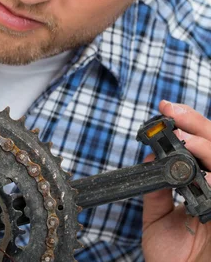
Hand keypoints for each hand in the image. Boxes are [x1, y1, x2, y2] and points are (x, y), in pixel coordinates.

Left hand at [142, 100, 210, 261]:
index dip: (189, 125)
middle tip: (174, 114)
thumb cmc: (174, 256)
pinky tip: (205, 177)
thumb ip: (157, 190)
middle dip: (197, 126)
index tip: (167, 108)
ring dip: (208, 149)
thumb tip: (150, 161)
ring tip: (186, 142)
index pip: (202, 147)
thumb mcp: (159, 218)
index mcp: (204, 185)